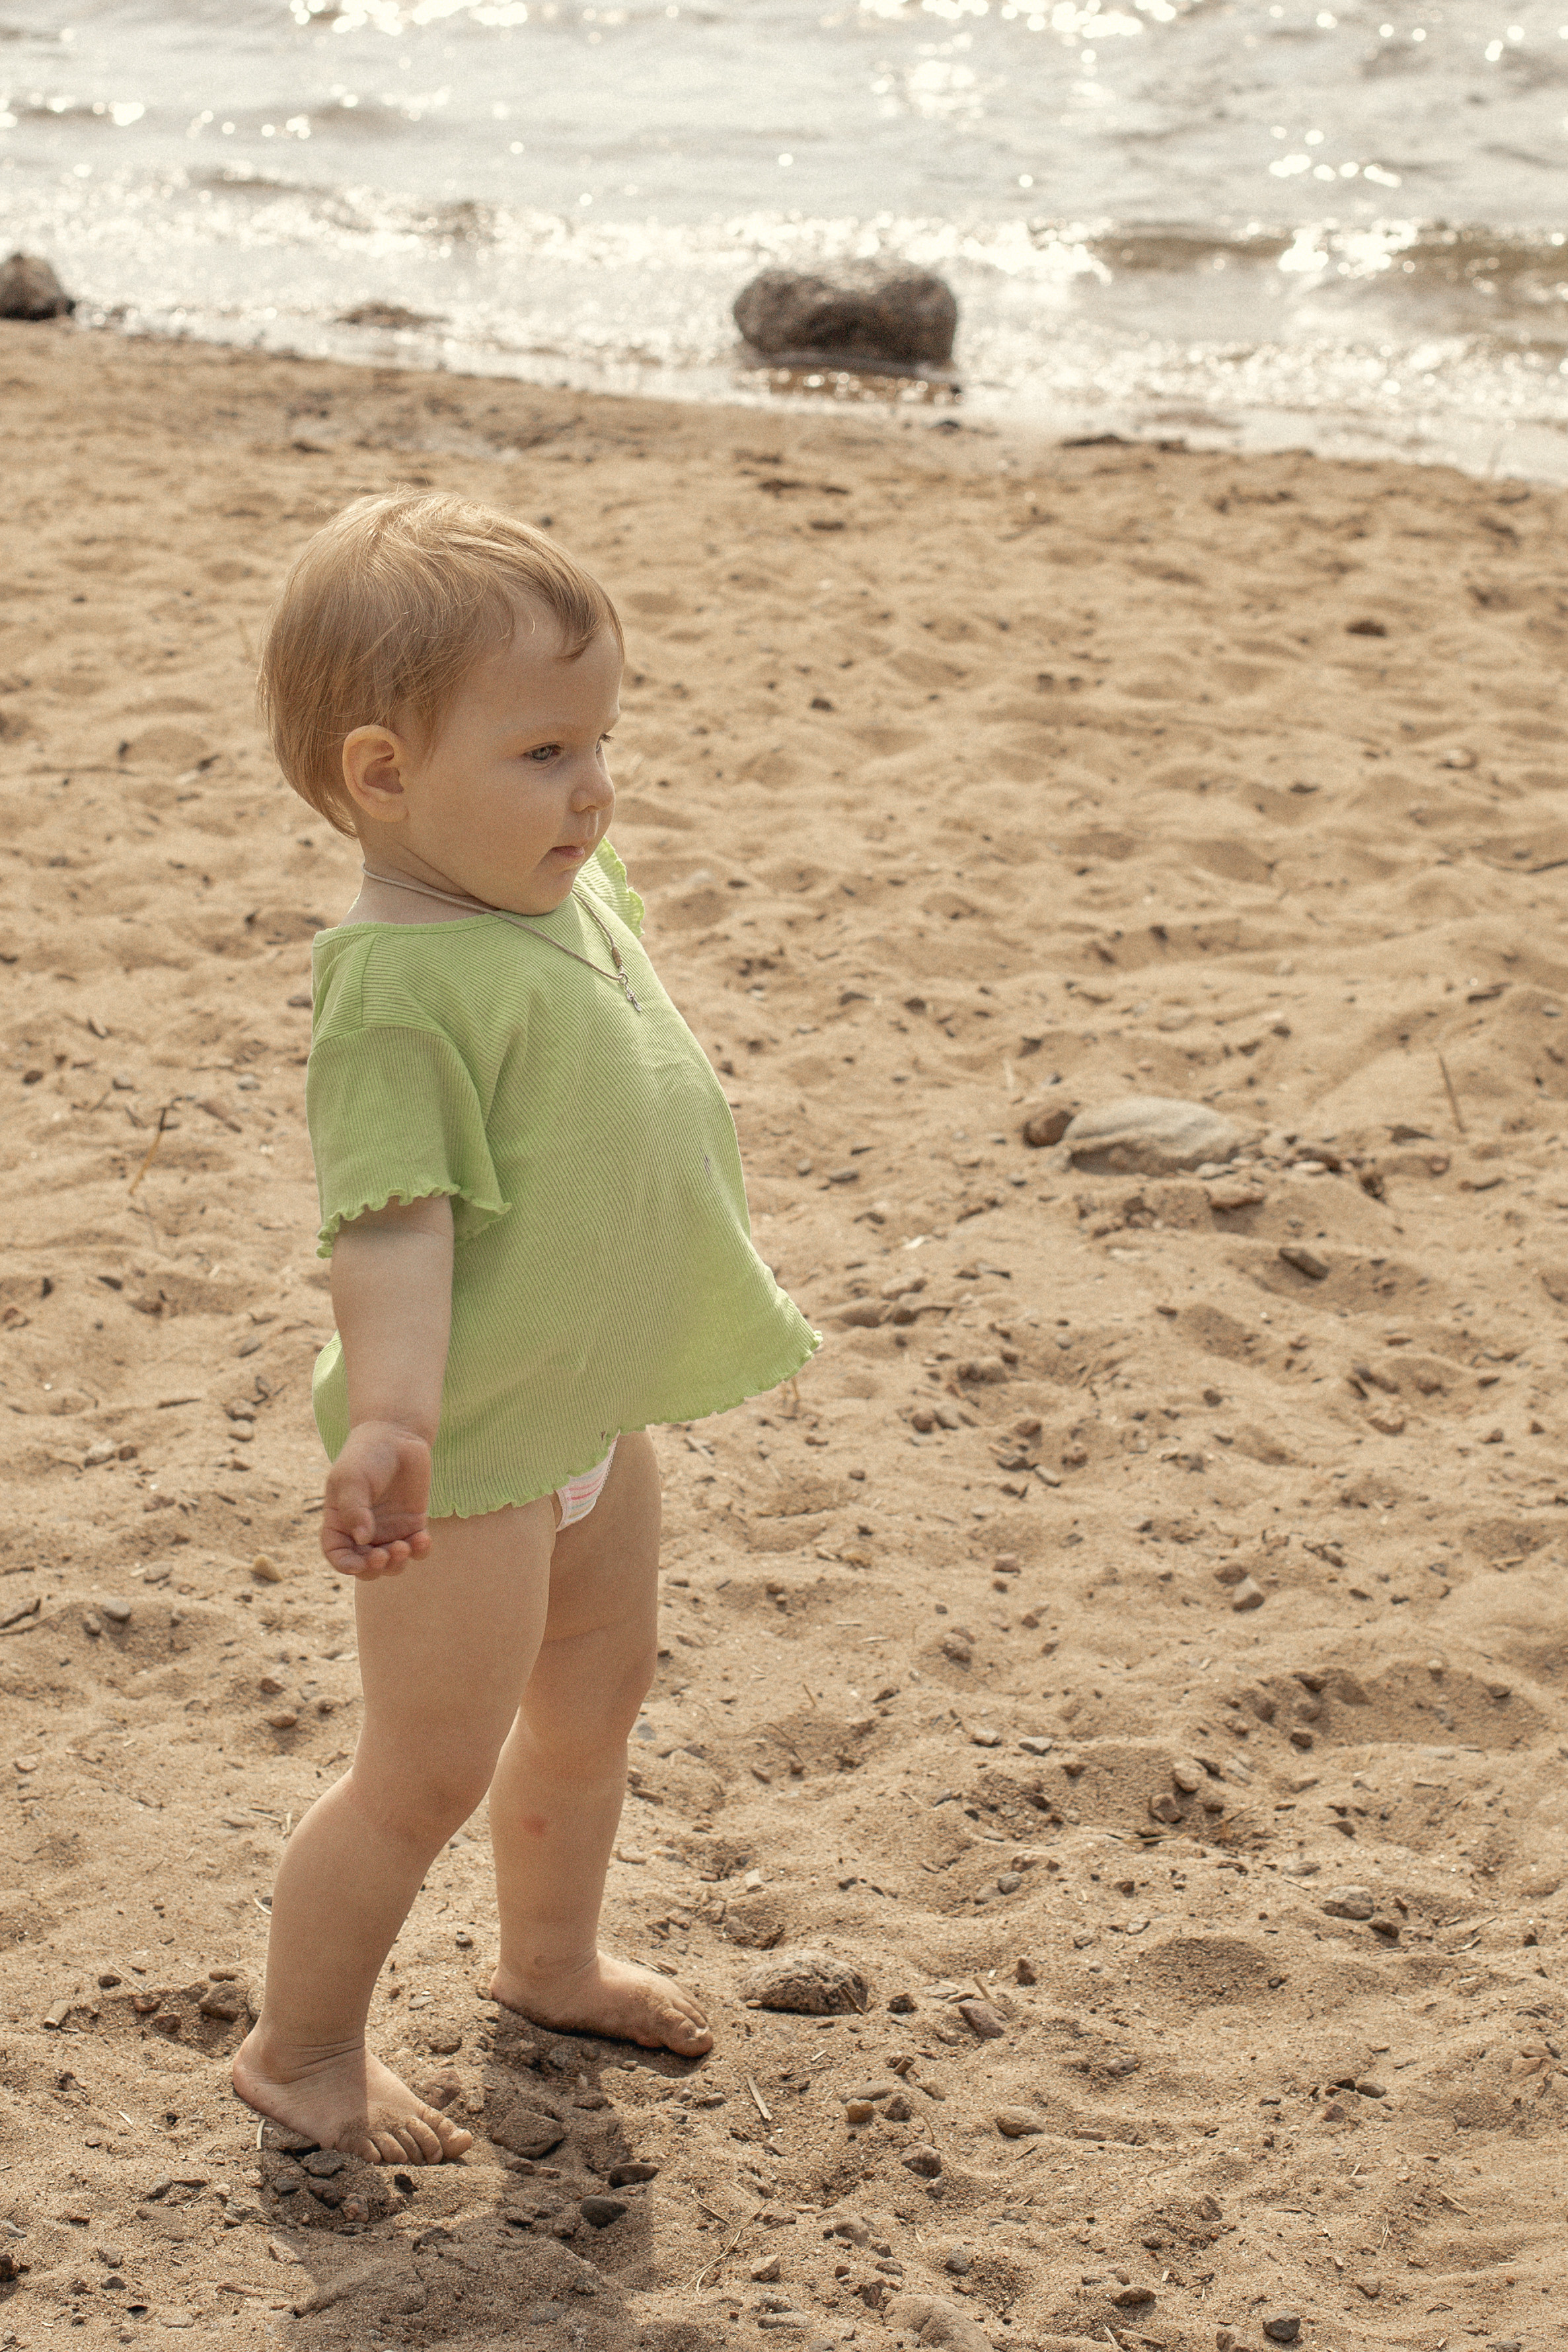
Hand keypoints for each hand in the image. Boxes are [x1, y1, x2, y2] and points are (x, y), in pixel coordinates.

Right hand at [322, 1421, 434, 1579]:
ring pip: (392, 1563)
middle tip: (384, 1556)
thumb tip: (362, 1539)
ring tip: (405, 1546)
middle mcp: (363, 1532)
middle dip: (374, 1568)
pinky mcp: (412, 1524)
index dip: (346, 1566)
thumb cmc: (366, 1455)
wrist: (397, 1436)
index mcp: (340, 1523)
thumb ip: (354, 1509)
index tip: (360, 1563)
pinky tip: (423, 1540)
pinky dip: (420, 1551)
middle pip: (365, 1566)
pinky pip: (416, 1548)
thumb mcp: (352, 1479)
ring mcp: (389, 1530)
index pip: (338, 1555)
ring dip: (397, 1563)